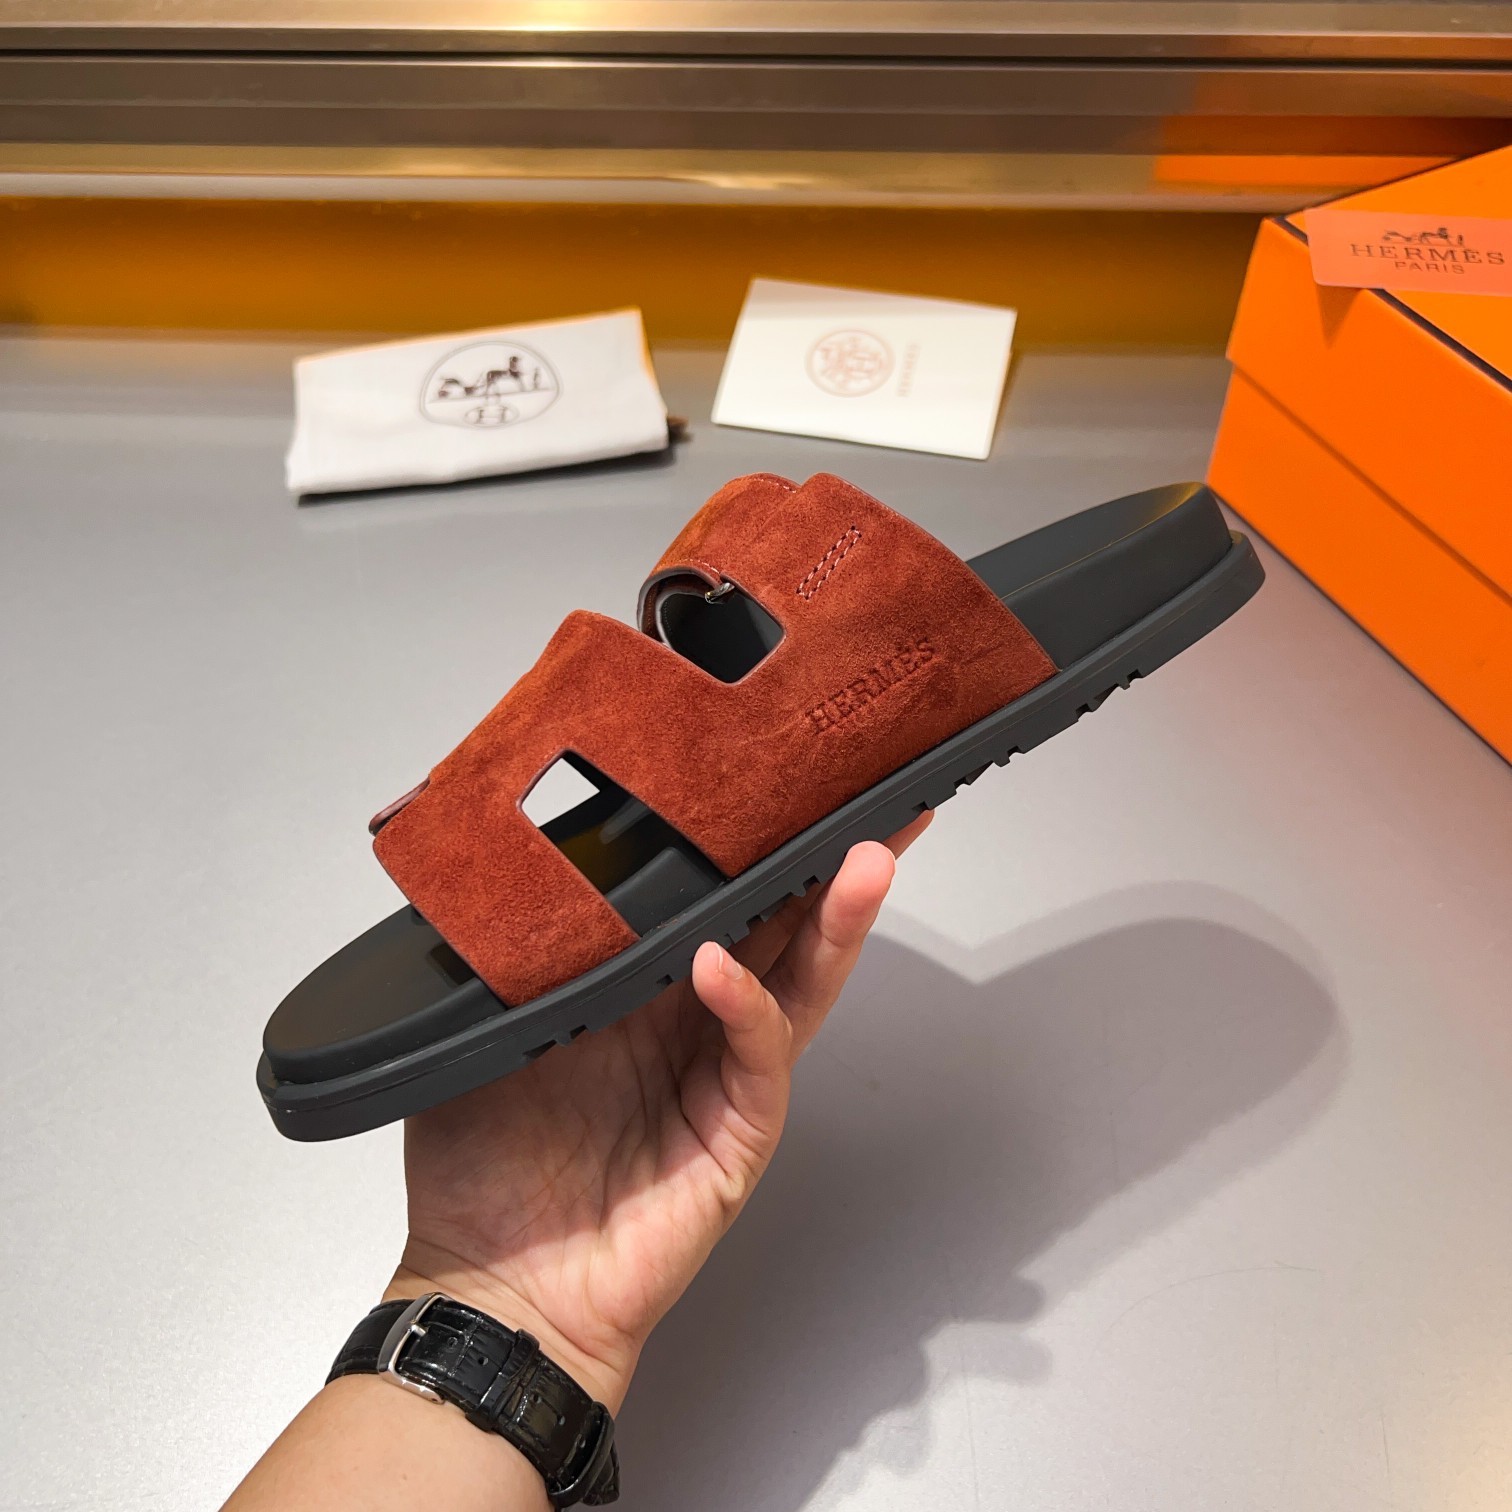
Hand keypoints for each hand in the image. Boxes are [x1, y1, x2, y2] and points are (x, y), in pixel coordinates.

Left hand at [387, 815, 931, 1409]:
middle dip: (827, 865)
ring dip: (834, 921)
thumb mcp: (483, 1033)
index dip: (749, 846)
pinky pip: (753, 1057)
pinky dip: (742, 1006)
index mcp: (637, 988)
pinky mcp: (736, 1133)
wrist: (494, 1286)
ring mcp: (722, 1076)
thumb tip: (516, 863)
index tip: (776, 782)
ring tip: (866, 860)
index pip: (712, 901)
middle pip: (779, 928)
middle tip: (872, 799)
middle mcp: (690, 1022)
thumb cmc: (483, 1168)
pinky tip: (721, 968)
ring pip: (795, 983)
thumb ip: (512, 956)